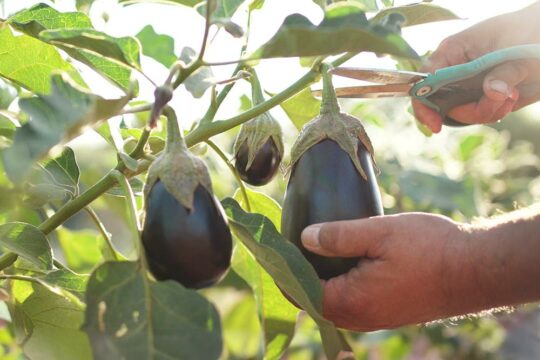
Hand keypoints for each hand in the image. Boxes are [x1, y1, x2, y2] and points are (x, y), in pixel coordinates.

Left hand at [300, 213, 478, 330]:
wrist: (476, 270)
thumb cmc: (430, 249)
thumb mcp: (379, 232)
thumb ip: (339, 236)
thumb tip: (305, 238)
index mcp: (352, 301)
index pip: (300, 292)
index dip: (285, 271)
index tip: (274, 249)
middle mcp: (360, 317)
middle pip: (314, 300)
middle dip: (299, 275)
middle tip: (291, 244)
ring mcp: (375, 318)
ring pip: (334, 302)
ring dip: (320, 280)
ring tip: (312, 249)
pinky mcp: (388, 312)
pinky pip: (352, 302)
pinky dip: (339, 284)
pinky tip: (342, 261)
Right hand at [413, 3, 539, 132]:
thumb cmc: (529, 32)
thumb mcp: (520, 52)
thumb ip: (504, 72)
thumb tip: (493, 91)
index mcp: (453, 51)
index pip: (425, 80)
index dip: (424, 105)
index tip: (436, 124)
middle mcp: (455, 70)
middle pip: (443, 103)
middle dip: (470, 110)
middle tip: (498, 103)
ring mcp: (467, 83)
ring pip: (462, 112)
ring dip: (487, 111)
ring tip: (510, 96)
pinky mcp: (480, 95)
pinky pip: (478, 114)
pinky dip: (495, 112)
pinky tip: (510, 99)